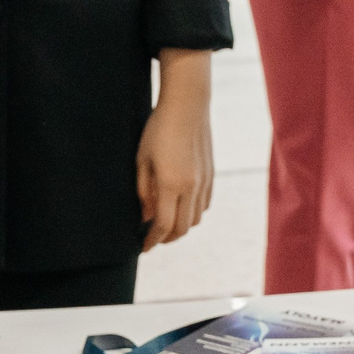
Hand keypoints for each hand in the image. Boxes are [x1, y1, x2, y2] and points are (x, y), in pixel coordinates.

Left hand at [137, 49, 214, 251]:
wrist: (188, 105)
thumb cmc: (158, 130)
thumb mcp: (142, 160)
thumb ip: (143, 192)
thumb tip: (145, 217)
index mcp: (172, 184)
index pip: (163, 225)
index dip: (152, 240)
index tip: (143, 247)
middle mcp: (192, 187)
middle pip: (183, 228)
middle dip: (167, 238)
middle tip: (152, 239)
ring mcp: (204, 181)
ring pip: (196, 218)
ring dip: (181, 227)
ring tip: (165, 224)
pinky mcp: (211, 174)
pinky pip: (204, 204)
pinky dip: (193, 213)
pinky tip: (181, 207)